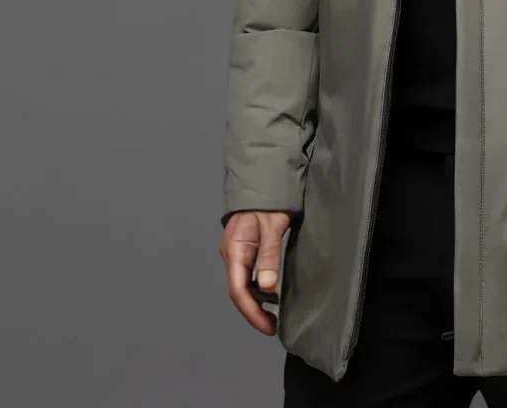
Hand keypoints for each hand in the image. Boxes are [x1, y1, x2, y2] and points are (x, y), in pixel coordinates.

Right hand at [221, 210, 291, 334]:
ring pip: (243, 284)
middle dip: (254, 311)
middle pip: (239, 291)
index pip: (238, 290)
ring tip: (274, 315)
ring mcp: (237, 251)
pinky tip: (271, 294)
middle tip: (273, 326)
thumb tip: (267, 287)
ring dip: (256, 301)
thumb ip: (269, 255)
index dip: (252, 312)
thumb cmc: (268, 201)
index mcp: (235, 250)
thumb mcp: (272, 226)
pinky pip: (248, 274)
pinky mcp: (245, 248)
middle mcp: (232, 254)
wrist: (263, 179)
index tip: (268, 327)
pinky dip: (258, 288)